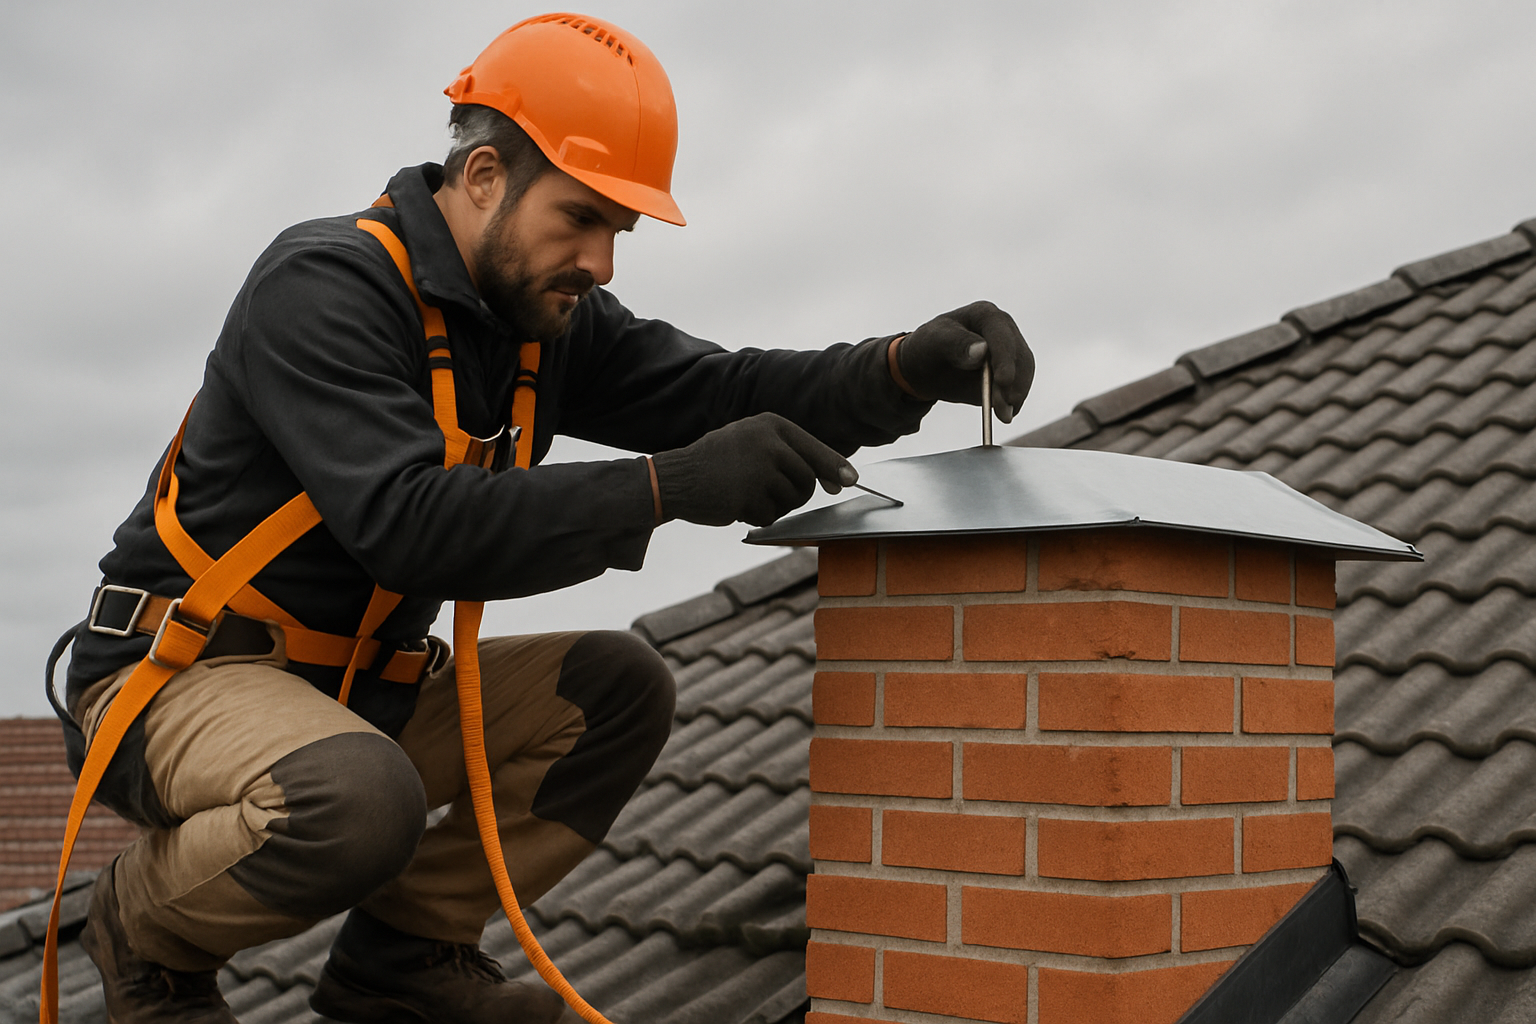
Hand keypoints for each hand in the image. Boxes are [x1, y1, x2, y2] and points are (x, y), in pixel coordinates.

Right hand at [652, 412, 856, 525]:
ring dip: (775, 506)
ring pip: (793, 500)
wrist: (674, 478)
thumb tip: (837, 479)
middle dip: (797, 494)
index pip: (814, 448)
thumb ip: (789, 453)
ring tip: (747, 494)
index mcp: (771, 425)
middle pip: (807, 479)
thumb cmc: (717, 462)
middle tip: (771, 494)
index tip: (850, 480)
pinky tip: (736, 504)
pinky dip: (757, 517)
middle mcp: (768, 443)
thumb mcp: (751, 441)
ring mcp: (759, 469)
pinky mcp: (748, 495)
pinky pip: (771, 516)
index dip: (834, 467)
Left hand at [895, 300, 1033, 421]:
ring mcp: (1010, 351)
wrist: (927, 367)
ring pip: (1024, 373)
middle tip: (1003, 411)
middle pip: (1018, 356)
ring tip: (1003, 415)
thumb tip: (982, 350)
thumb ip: (957, 344)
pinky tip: (1006, 413)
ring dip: (1016, 395)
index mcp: (986, 315)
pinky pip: (1020, 386)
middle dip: (1012, 384)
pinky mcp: (1011, 371)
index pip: (1002, 336)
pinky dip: (1015, 401)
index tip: (1003, 382)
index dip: (1005, 359)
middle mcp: (1003, 330)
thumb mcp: (935, 342)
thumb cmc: (928, 347)